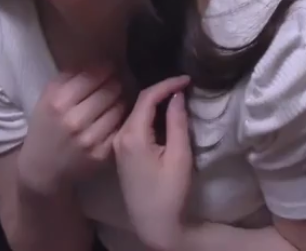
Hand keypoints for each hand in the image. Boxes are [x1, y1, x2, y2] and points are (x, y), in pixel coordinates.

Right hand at [17, 67, 125, 192]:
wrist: (42, 170)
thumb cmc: (45, 128)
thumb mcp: (47, 98)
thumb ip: (69, 77)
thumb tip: (97, 61)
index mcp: (58, 102)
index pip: (94, 75)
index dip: (106, 69)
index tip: (108, 69)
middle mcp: (74, 120)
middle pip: (111, 89)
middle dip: (115, 83)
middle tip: (115, 83)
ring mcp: (90, 139)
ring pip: (120, 107)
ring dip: (120, 100)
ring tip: (115, 100)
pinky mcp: (102, 154)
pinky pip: (121, 127)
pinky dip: (121, 120)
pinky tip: (114, 117)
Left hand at [114, 75, 191, 250]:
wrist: (154, 224)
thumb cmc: (170, 192)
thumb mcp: (179, 155)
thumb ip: (177, 122)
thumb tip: (177, 95)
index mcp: (132, 136)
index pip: (147, 97)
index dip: (168, 84)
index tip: (188, 79)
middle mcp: (119, 136)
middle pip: (138, 102)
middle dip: (161, 90)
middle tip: (184, 86)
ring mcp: (118, 145)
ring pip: (135, 112)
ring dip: (154, 102)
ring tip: (177, 95)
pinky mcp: (121, 153)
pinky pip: (133, 124)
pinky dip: (148, 115)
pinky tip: (163, 114)